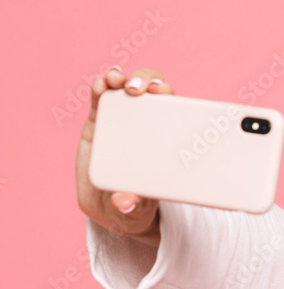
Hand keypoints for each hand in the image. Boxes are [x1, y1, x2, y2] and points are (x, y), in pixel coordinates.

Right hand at [76, 67, 174, 248]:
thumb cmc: (136, 205)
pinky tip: (101, 84)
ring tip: (116, 81)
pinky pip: (102, 98)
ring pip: (128, 89)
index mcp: (168, 143)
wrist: (110, 207)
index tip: (166, 93)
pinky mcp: (100, 120)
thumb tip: (125, 203)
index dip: (174, 98)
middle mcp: (149, 126)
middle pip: (155, 93)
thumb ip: (133, 206)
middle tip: (142, 89)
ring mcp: (124, 120)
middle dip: (150, 82)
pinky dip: (102, 87)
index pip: (177, 112)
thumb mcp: (137, 209)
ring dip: (124, 79)